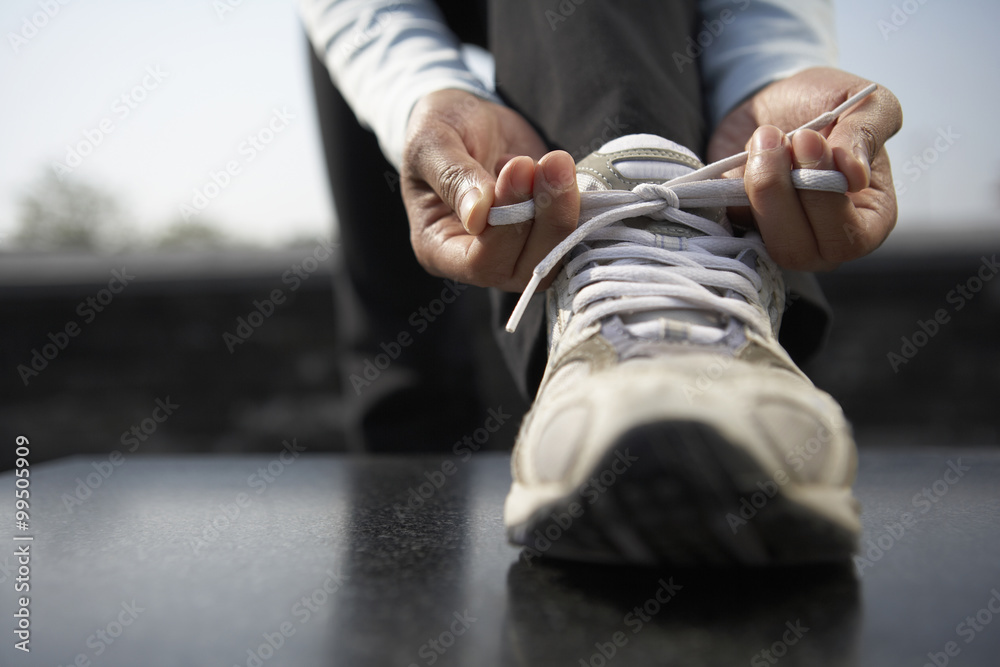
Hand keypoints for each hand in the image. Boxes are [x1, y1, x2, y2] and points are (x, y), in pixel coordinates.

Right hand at [400, 89, 579, 290]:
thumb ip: (453, 177)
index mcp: (439, 246)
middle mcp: (478, 257)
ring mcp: (517, 247)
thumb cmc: (438, 127)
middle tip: (552, 164)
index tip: (517, 168)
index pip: (481, 262)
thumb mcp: (432, 143)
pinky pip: (574, 234)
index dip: (506, 225)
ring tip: (558, 162)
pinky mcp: (545, 229)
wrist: (468, 116)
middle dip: (546, 219)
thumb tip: (477, 215)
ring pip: (555, 255)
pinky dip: (579, 206)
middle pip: (526, 267)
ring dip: (565, 210)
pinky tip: (567, 172)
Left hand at [708, 67, 902, 271]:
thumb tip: (855, 176)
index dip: (824, 197)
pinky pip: (728, 223)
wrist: (774, 101)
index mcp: (870, 219)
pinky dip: (730, 188)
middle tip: (775, 138)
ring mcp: (781, 238)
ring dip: (757, 186)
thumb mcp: (865, 103)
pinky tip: (745, 154)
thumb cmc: (827, 105)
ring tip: (764, 137)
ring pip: (761, 240)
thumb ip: (866, 134)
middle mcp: (825, 241)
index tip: (808, 140)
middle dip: (780, 191)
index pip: (848, 239)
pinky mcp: (743, 227)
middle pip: (797, 249)